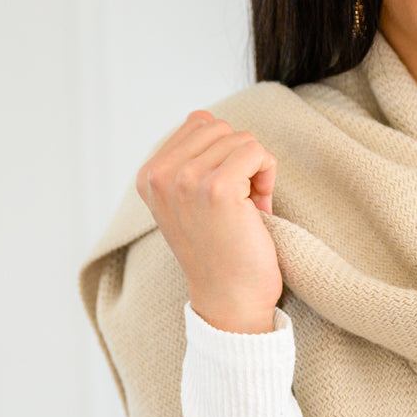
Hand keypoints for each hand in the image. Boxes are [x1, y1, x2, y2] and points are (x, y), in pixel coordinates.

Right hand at [136, 110, 282, 333]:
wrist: (229, 299)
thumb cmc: (221, 251)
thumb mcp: (189, 201)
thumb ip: (188, 159)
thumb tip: (203, 116)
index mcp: (149, 176)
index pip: (198, 122)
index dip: (223, 153)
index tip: (225, 191)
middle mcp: (160, 175)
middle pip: (220, 127)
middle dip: (240, 157)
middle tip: (242, 199)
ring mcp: (186, 180)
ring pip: (240, 138)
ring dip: (255, 169)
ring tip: (248, 207)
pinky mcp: (216, 188)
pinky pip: (256, 151)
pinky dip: (268, 174)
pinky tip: (260, 206)